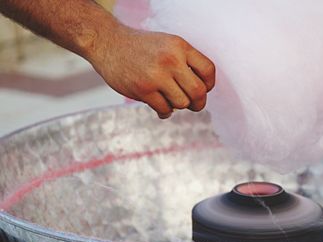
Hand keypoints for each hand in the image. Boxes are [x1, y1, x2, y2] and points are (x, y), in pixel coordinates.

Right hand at [88, 26, 215, 118]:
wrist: (108, 43)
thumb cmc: (141, 47)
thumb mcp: (167, 44)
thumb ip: (185, 61)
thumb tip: (203, 89)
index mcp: (180, 47)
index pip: (208, 70)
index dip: (210, 84)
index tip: (204, 89)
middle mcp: (171, 60)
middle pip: (198, 91)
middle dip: (199, 103)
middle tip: (195, 105)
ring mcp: (156, 75)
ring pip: (182, 103)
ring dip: (178, 105)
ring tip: (169, 99)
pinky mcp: (143, 89)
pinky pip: (164, 109)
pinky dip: (165, 112)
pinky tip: (161, 107)